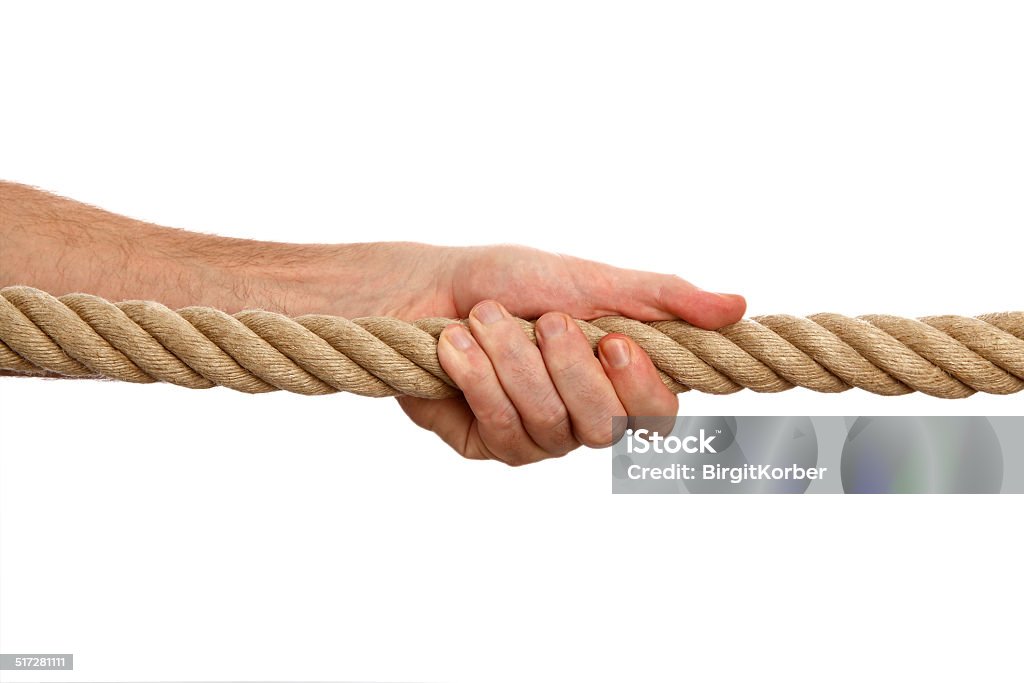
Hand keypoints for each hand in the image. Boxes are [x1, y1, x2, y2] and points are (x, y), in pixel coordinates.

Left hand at [395, 245, 745, 465]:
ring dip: (513, 364)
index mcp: (616, 376)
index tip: (614, 341)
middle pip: (604, 428)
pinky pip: (501, 432)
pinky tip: (455, 345)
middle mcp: (583, 414)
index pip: (657, 415)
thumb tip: (738, 306)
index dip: (641, 388)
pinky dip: (478, 379)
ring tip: (485, 317)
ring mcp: (537, 436)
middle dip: (568, 369)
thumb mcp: (588, 279)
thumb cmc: (512, 279)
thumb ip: (659, 298)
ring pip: (548, 427)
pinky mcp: (489, 444)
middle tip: (545, 320)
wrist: (428, 287)